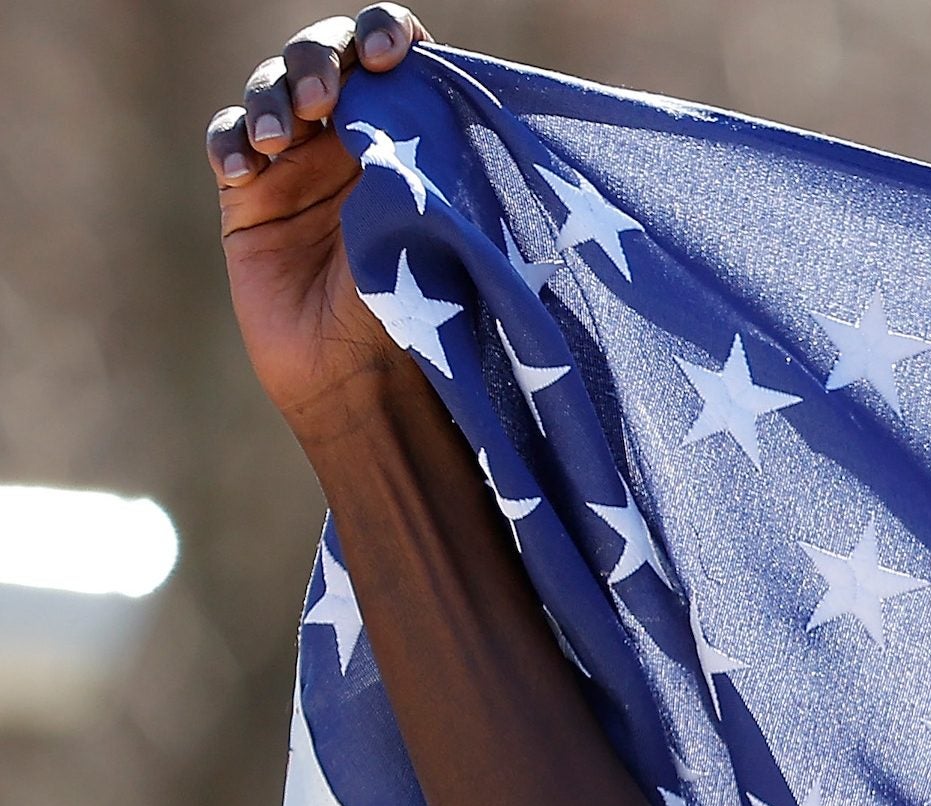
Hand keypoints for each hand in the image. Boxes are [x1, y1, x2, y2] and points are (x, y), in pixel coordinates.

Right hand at [207, 5, 430, 438]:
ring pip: (272, 88)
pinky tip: (245, 167)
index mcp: (415, 136)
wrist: (365, 379)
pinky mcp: (249, 197)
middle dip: (318, 55)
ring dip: (272, 96)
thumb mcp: (436, 220)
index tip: (390, 51)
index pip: (397, 55)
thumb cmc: (421, 309)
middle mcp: (357, 141)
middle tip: (327, 97)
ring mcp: (299, 166)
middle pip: (326, 55)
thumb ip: (424, 146)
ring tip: (281, 139)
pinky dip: (231, 139)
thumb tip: (411, 71)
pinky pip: (227, 139)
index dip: (385, 33)